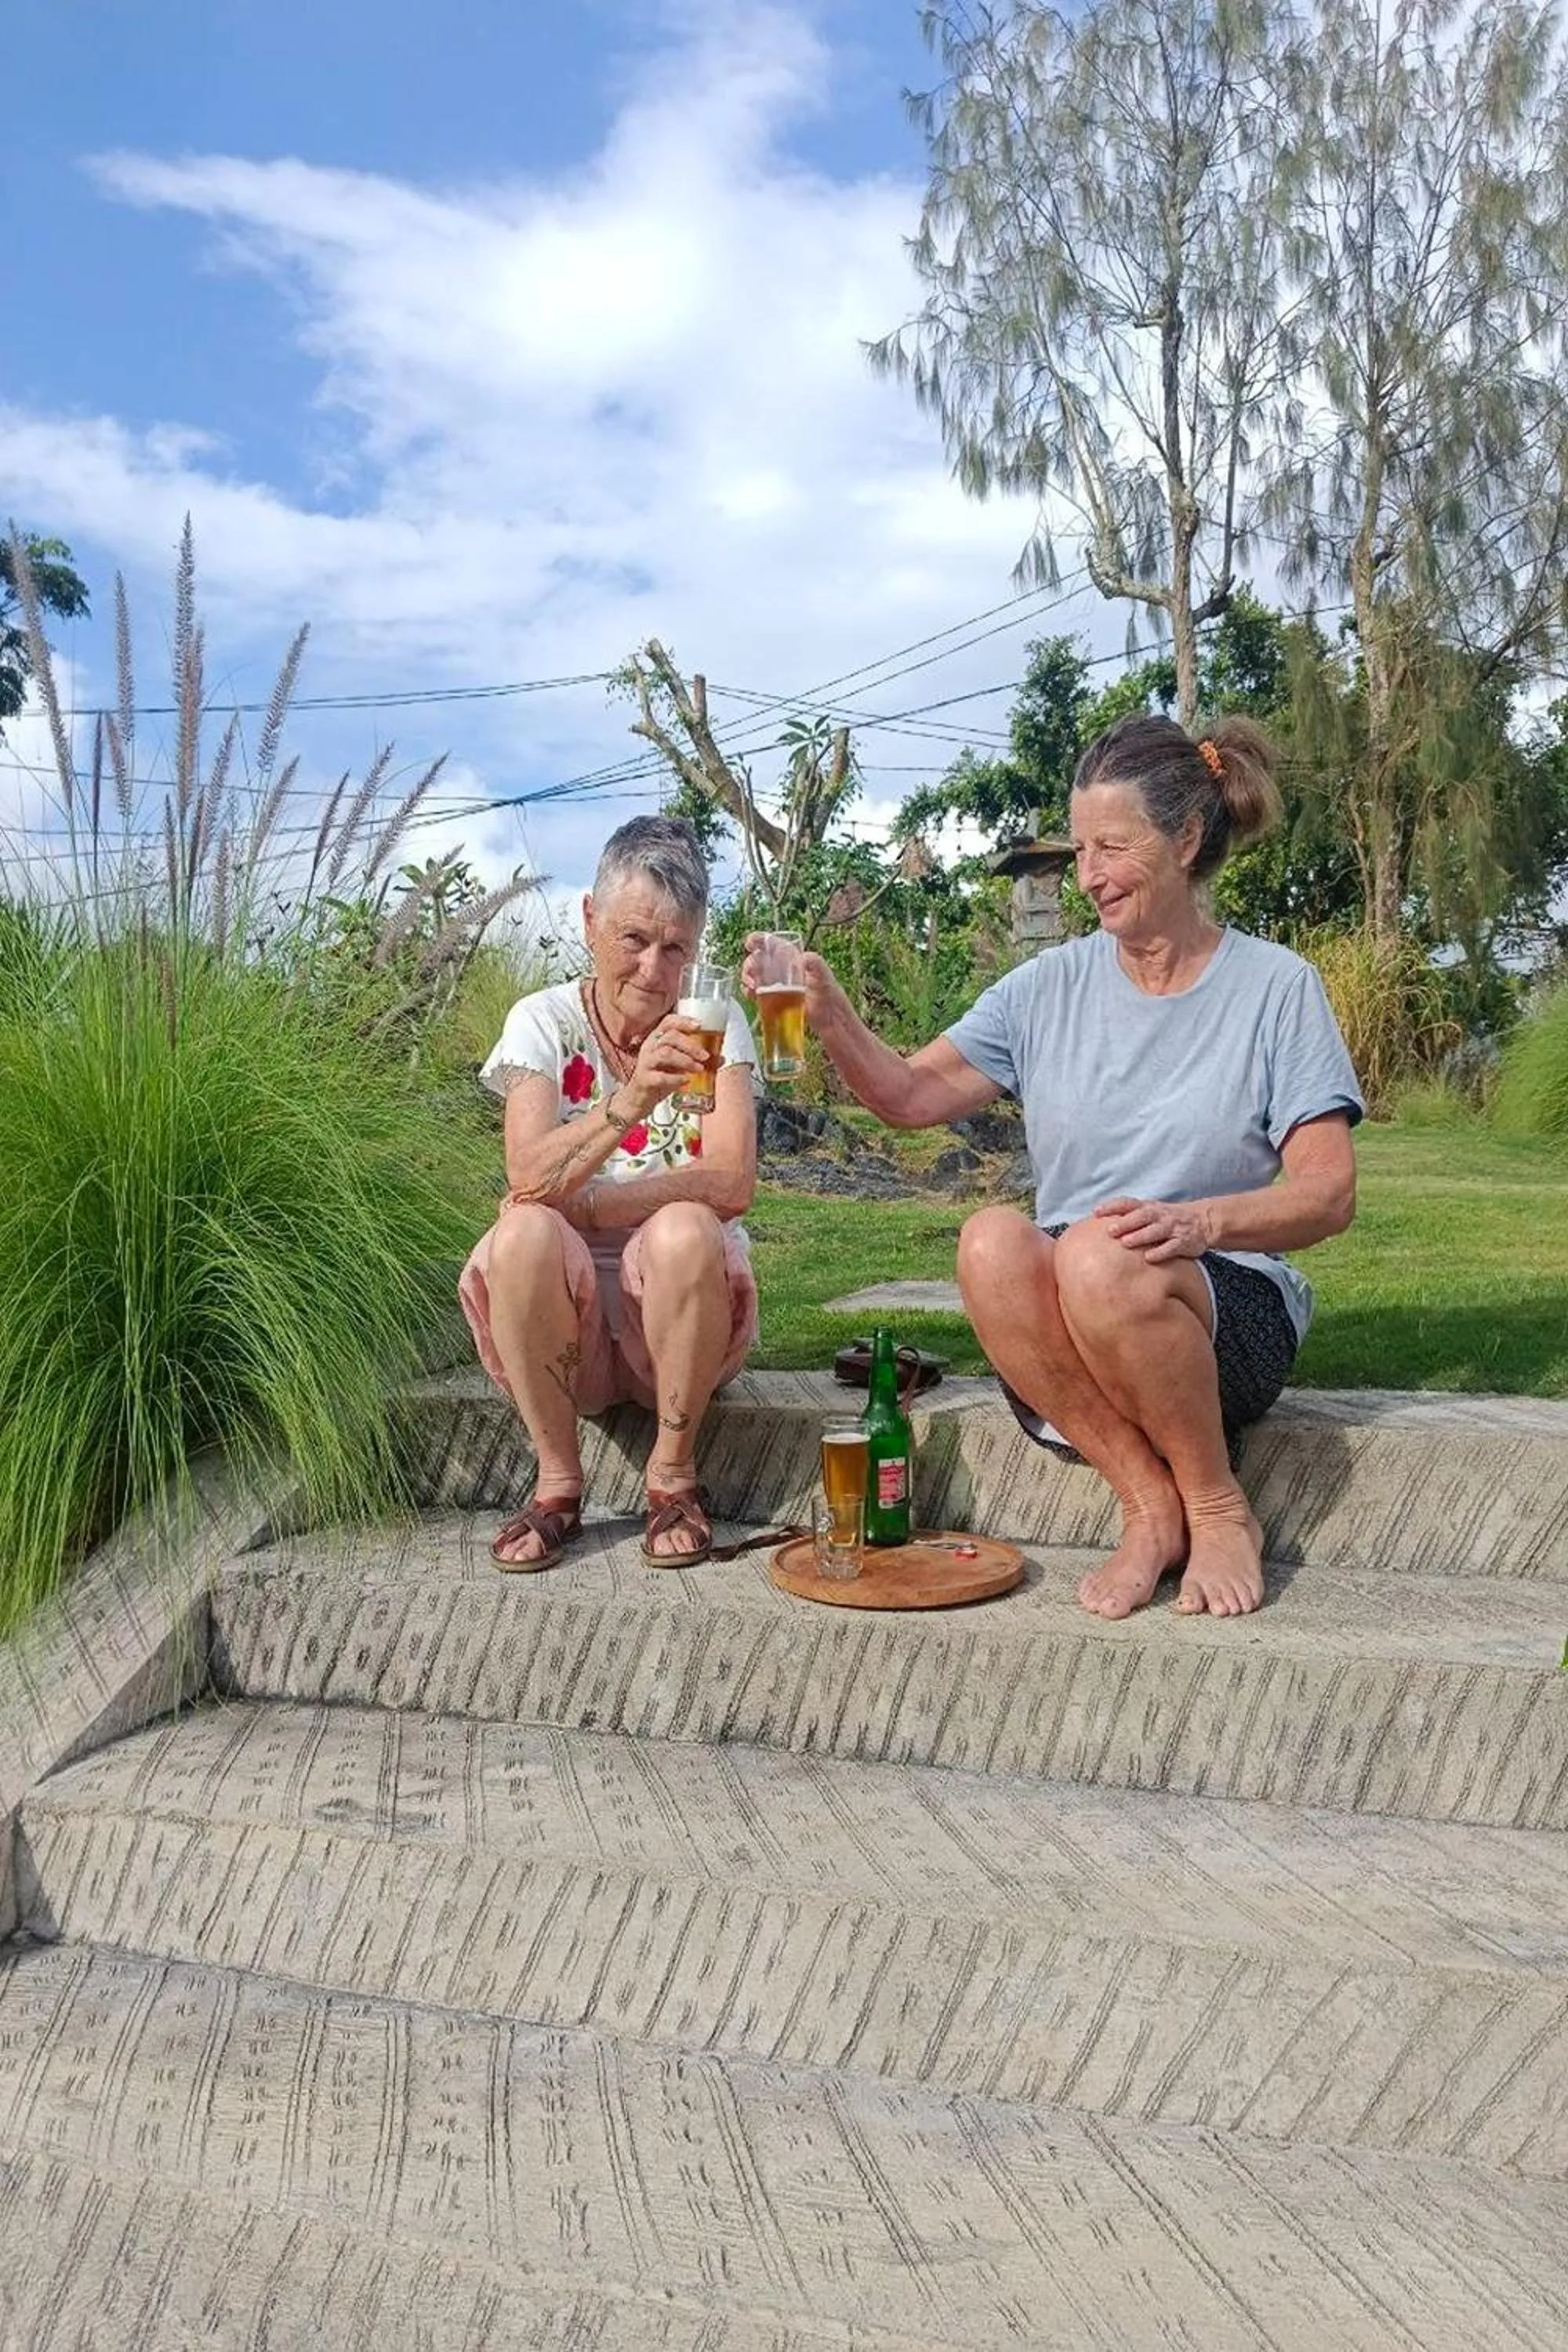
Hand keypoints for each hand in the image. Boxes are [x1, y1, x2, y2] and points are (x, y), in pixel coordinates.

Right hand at [624, 1016, 705, 1115]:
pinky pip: (659, 1076)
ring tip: (699, 1068)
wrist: (639, 1099)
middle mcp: (650, 1047)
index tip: (699, 1025)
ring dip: (685, 1060)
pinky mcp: (644, 1080)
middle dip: (691, 1045)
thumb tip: (720, 1057)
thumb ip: (696, 1060)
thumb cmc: (659, 1078)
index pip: (667, 1022)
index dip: (683, 1021)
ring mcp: (645, 1063)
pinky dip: (675, 1078)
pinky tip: (686, 1081)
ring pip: (665, 1054)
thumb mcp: (677, 1066)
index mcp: (657, 1039)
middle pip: (669, 1036)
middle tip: (706, 1056)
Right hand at [740, 934, 843, 1030]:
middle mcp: (783, 969)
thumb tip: (804, 957)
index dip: (760, 940)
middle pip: (759, 960)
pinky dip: (749, 991)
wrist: (830, 1020)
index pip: (774, 944)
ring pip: (755, 975)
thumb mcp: (825, 976)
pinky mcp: (774, 999)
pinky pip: (756, 992)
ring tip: (751, 986)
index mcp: (794, 958)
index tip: (750, 942)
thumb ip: (816, 964)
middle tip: (751, 973)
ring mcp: (777, 984)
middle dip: (750, 963)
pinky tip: (750, 995)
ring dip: (748, 977)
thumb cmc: (830, 995)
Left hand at [1094, 1195, 1214, 1261]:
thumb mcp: (1151, 1212)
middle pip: (1141, 1216)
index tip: (1096, 1212)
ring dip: (1140, 1236)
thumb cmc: (1168, 1219)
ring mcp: (1172, 1228)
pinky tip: (1149, 1258)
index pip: (1128, 1203)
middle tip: (1110, 1231)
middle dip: (1126, 1223)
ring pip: (1156, 1231)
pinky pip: (1172, 1247)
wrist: (1203, 1221)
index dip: (1112, 1206)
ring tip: (1126, 1243)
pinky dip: (1161, 1252)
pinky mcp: (1184, 1242)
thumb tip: (1100, 1225)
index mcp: (1149, 1207)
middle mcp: (1160, 1216)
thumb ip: (1130, 1216)